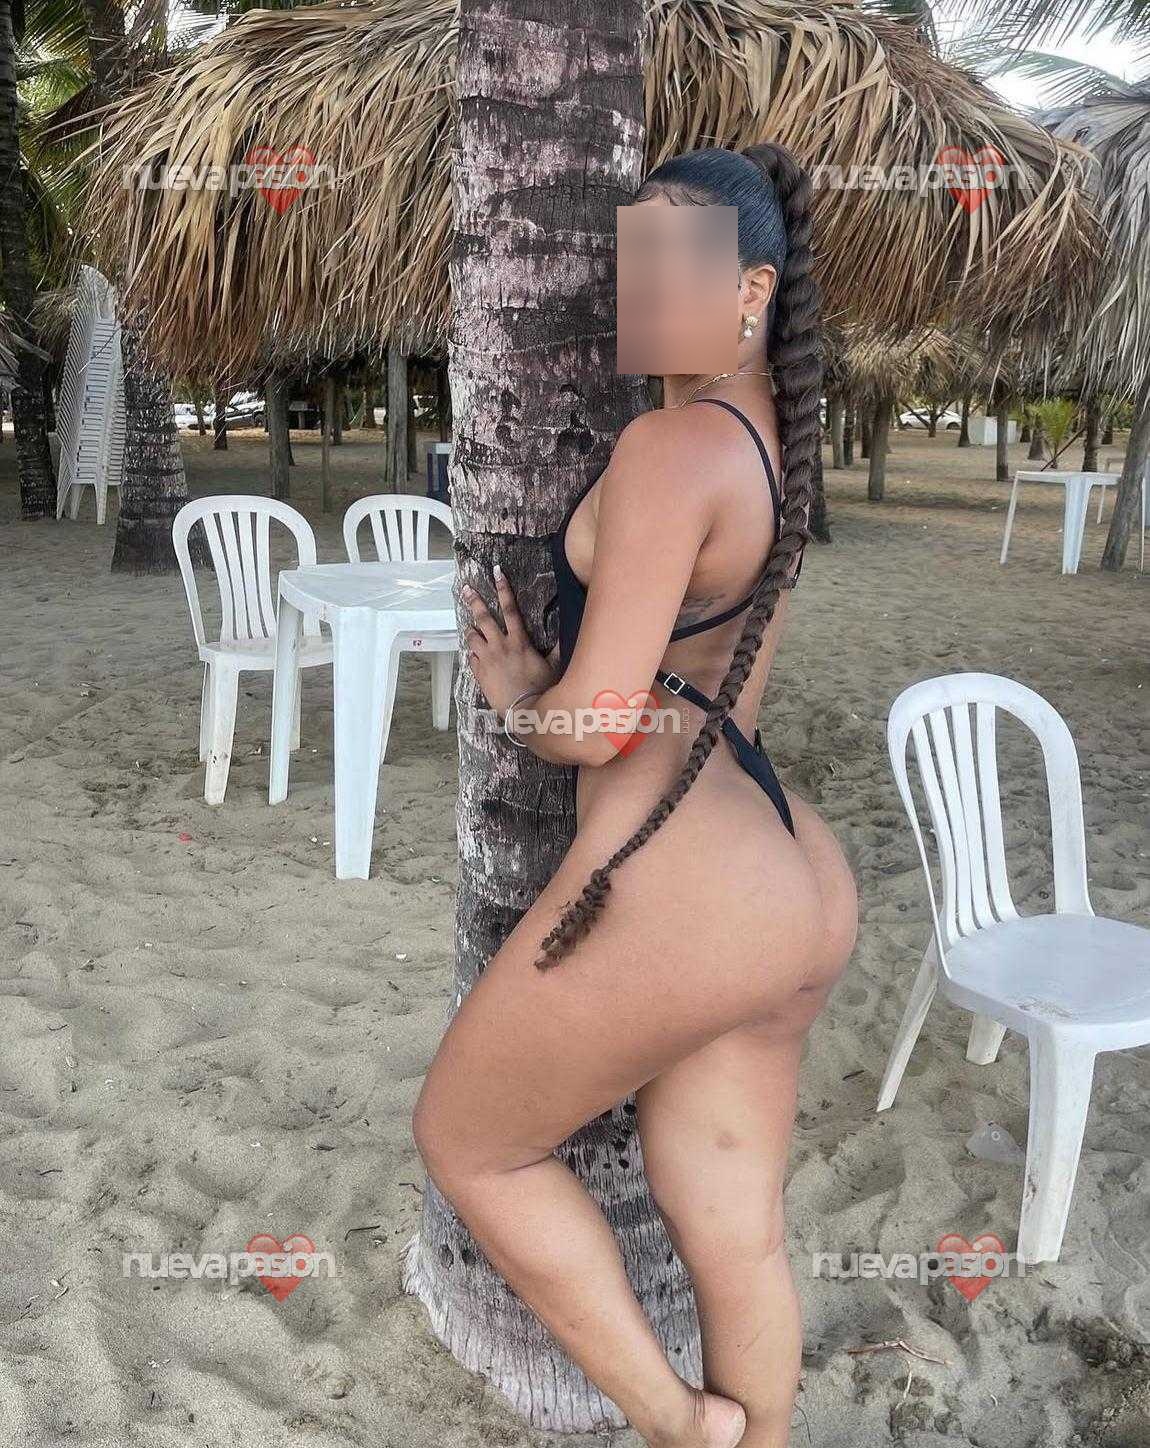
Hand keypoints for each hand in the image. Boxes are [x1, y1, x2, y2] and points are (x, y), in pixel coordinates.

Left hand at [462, 565, 556, 716]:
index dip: (503, 588)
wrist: (525, 711)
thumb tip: (568, 633)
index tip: (496, 572)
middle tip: (466, 589)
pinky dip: (473, 654)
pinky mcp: (480, 673)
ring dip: (471, 631)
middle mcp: (500, 646)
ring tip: (470, 627)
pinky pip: (471, 658)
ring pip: (473, 637)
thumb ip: (558, 648)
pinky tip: (475, 654)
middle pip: (484, 618)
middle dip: (474, 601)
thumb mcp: (554, 665)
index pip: (510, 609)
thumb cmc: (543, 688)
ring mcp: (488, 660)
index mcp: (519, 641)